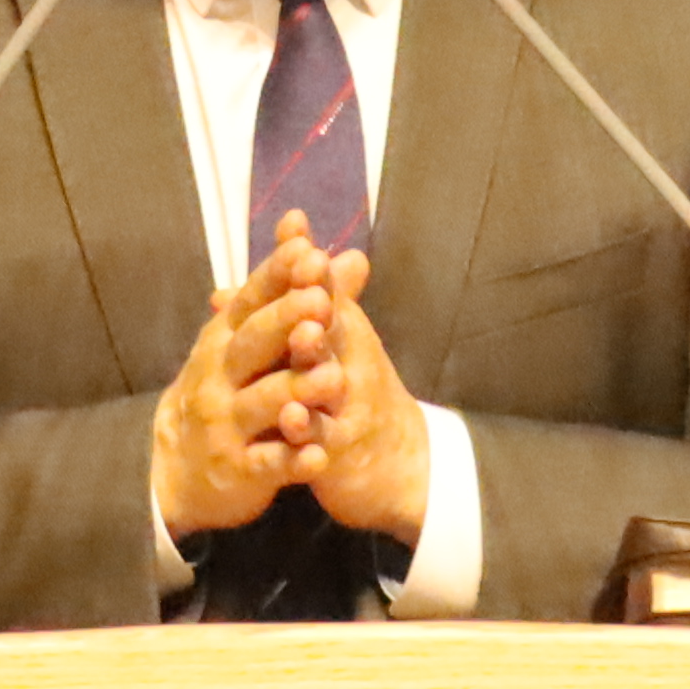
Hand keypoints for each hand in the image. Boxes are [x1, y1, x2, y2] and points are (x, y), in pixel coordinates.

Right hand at [150, 218, 346, 537]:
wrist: (177, 466)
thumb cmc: (225, 389)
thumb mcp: (253, 342)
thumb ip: (303, 300)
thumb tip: (352, 256)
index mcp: (224, 339)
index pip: (251, 300)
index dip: (276, 275)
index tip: (306, 249)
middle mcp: (218, 377)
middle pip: (252, 344)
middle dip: (285, 321)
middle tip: (320, 300)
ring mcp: (225, 425)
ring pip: (264, 404)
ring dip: (297, 390)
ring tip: (334, 378)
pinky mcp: (238, 470)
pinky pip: (268, 464)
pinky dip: (292, 461)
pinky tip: (318, 457)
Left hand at [277, 244, 430, 544]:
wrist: (398, 463)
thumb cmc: (359, 389)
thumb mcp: (344, 334)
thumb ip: (319, 286)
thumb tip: (294, 234)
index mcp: (344, 332)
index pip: (326, 288)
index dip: (308, 259)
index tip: (293, 225)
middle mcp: (348, 363)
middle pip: (332, 329)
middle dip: (316, 302)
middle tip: (305, 277)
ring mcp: (345, 408)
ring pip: (327, 382)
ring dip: (315, 360)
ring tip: (303, 339)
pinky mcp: (336, 453)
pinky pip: (320, 442)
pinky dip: (307, 432)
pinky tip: (291, 420)